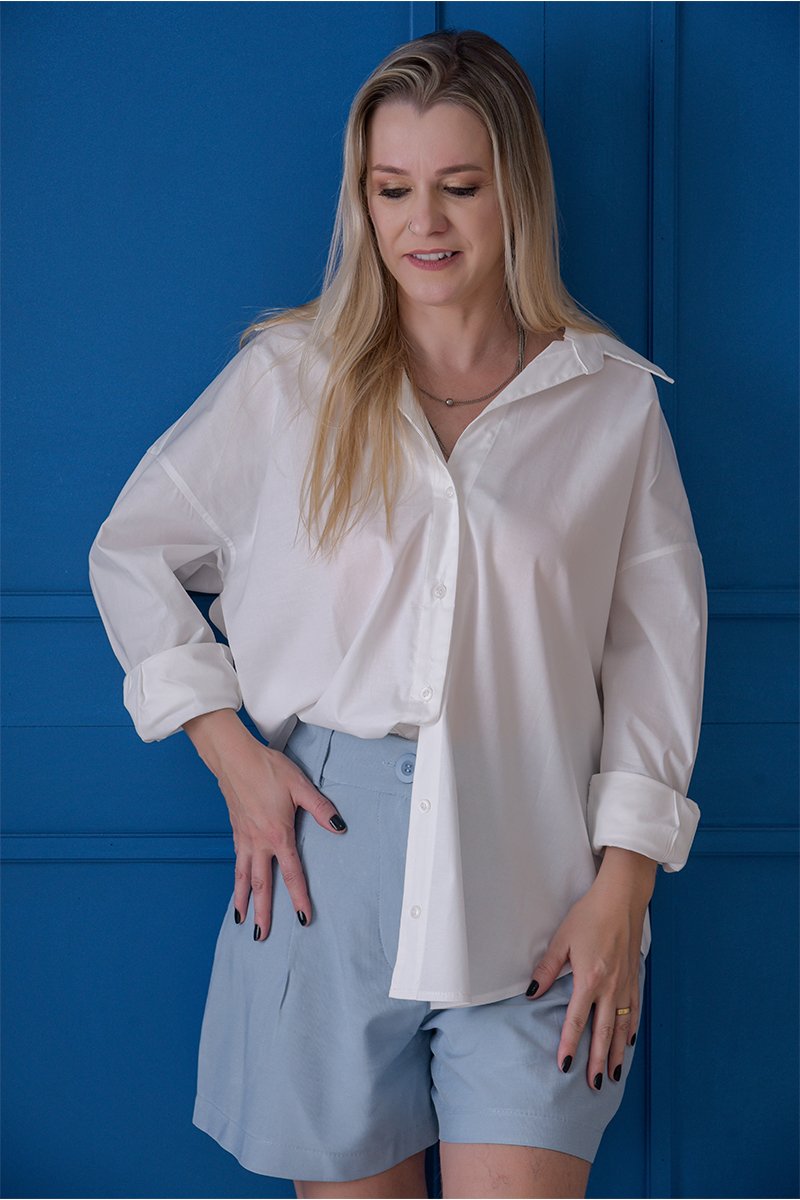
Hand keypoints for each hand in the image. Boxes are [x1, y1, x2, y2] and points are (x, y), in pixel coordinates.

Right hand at [182, 709, 346, 938]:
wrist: (233, 757)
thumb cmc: (267, 768)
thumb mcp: (300, 786)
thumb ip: (320, 808)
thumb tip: (339, 827)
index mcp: (277, 834)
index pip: (292, 873)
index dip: (298, 897)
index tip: (302, 919)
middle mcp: (258, 842)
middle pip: (261, 884)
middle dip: (262, 912)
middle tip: (262, 936)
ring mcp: (243, 837)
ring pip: (243, 877)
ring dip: (243, 901)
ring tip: (241, 921)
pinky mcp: (235, 830)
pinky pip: (237, 862)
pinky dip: (237, 879)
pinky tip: (239, 884)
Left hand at [526, 847, 655, 1088]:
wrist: (622, 898)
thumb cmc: (590, 915)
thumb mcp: (562, 939)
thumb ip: (548, 969)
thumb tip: (532, 993)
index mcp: (590, 979)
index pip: (577, 1020)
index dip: (570, 1045)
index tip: (565, 1066)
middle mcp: (611, 987)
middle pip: (603, 1032)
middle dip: (597, 1060)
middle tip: (593, 1085)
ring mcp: (626, 984)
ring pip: (621, 1027)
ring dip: (615, 1053)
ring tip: (611, 1075)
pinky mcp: (634, 977)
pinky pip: (634, 1011)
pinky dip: (631, 1030)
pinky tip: (627, 1043)